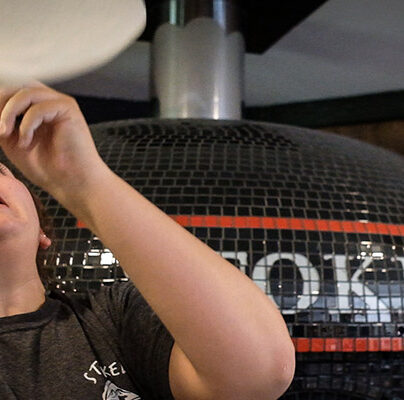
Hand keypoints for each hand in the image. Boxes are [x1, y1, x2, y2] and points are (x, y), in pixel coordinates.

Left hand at [0, 80, 104, 197]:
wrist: (72, 182)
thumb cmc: (48, 168)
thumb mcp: (12, 141)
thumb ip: (2, 123)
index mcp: (37, 108)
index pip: (10, 92)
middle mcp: (49, 102)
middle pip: (16, 87)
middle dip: (1, 106)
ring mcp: (60, 104)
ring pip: (25, 93)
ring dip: (9, 113)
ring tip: (6, 134)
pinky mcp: (68, 109)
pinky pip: (38, 107)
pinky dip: (26, 125)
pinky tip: (26, 141)